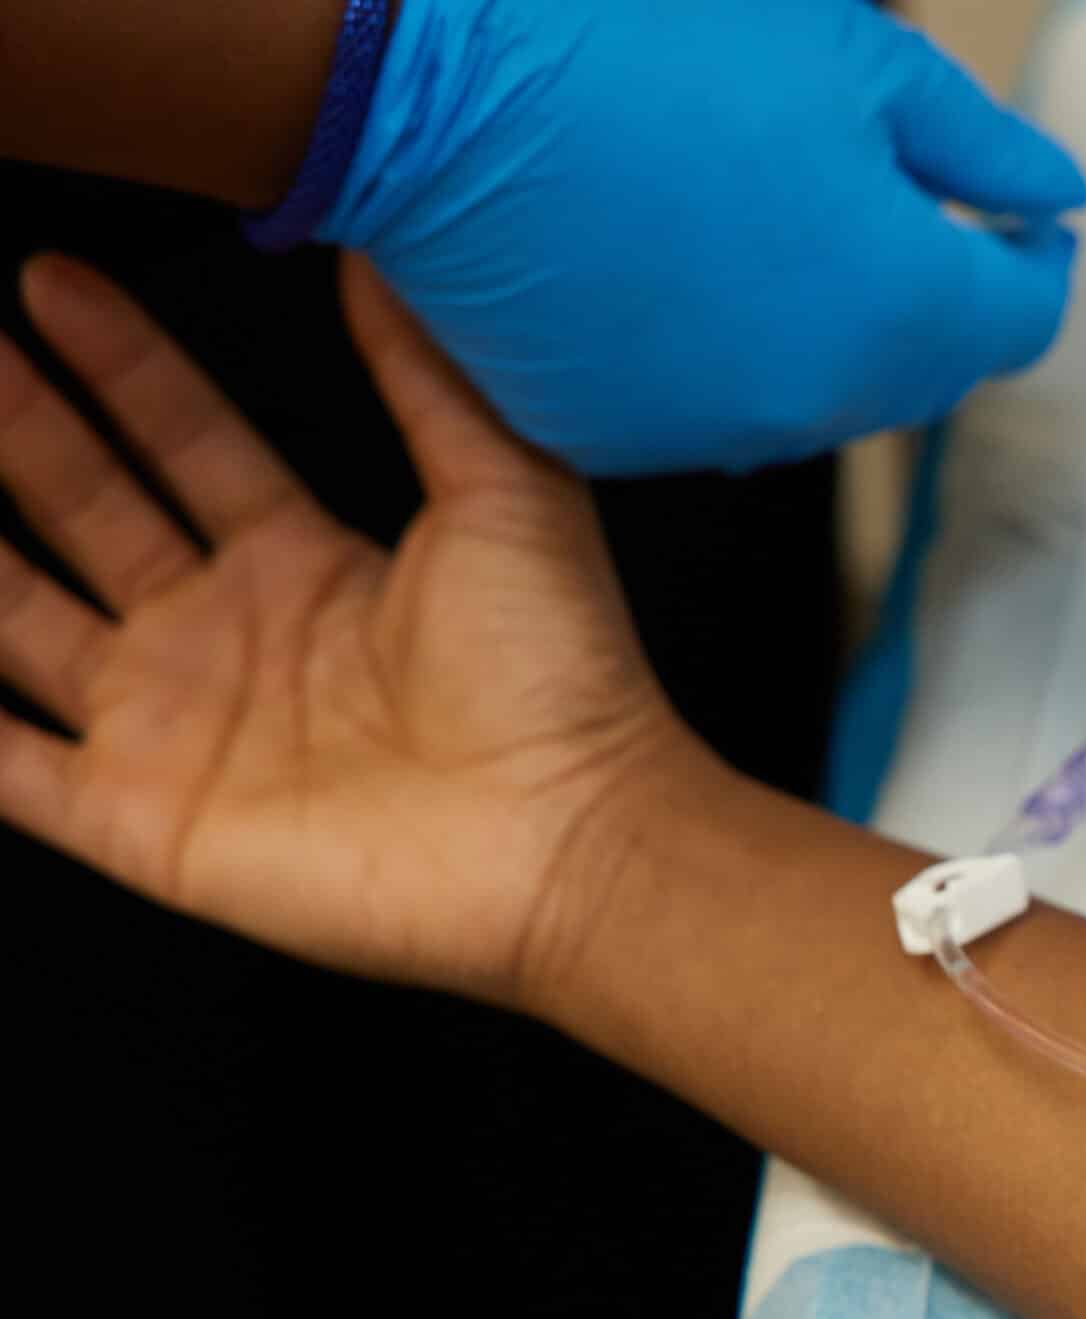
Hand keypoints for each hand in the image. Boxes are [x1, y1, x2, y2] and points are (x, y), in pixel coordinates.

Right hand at [0, 254, 700, 1001]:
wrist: (569, 836)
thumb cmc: (560, 676)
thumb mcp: (505, 492)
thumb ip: (428, 377)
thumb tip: (379, 253)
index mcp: (309, 566)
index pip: (184, 445)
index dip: (119, 366)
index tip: (50, 278)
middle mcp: (226, 641)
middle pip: (86, 513)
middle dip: (18, 427)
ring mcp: (176, 734)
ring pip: (17, 624)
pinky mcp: (144, 823)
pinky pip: (6, 771)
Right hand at [321, 0, 1085, 474]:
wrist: (430, 81)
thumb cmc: (642, 38)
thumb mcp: (855, 54)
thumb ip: (973, 146)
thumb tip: (1050, 198)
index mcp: (905, 308)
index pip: (1022, 316)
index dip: (1031, 261)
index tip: (1022, 221)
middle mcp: (824, 400)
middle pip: (925, 369)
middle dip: (934, 298)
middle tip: (904, 215)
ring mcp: (715, 430)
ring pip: (819, 394)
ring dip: (829, 329)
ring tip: (780, 226)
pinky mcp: (615, 434)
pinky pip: (709, 406)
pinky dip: (725, 352)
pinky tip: (688, 266)